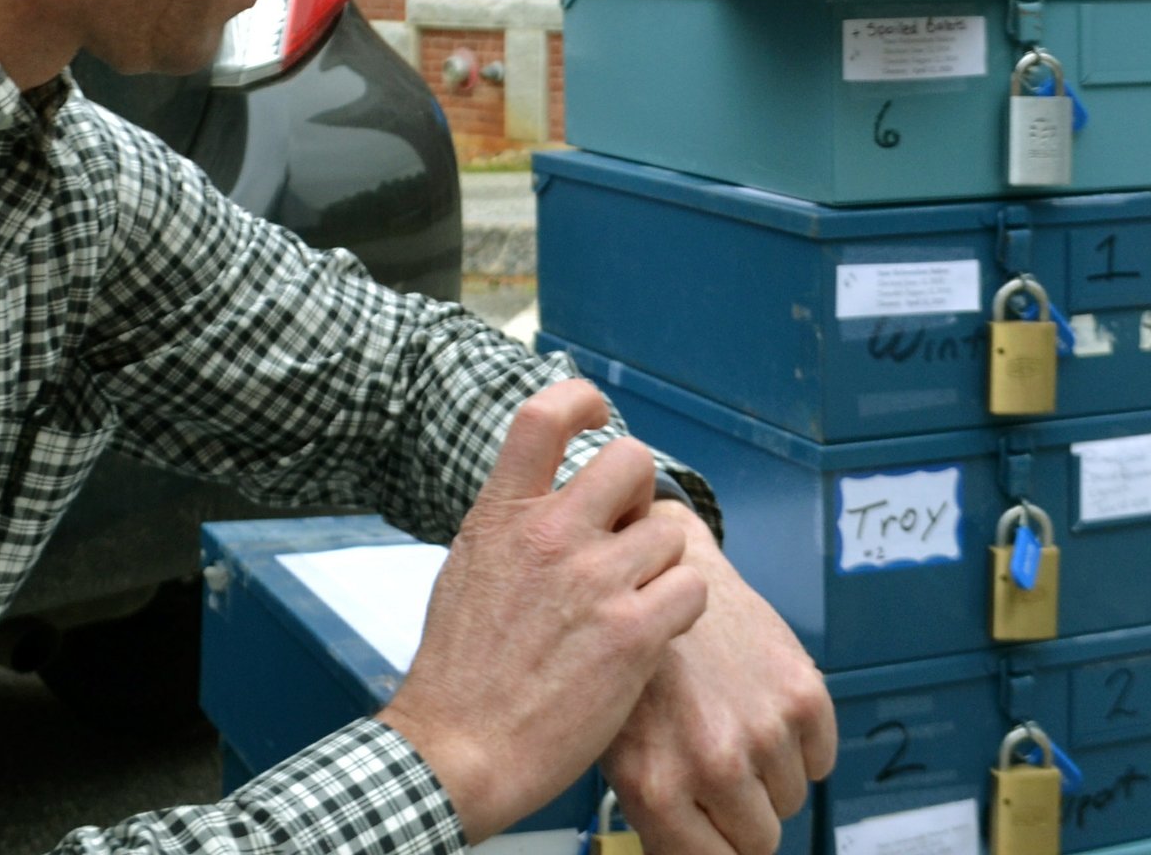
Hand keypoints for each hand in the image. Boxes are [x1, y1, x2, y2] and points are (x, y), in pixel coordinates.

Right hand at [380, 384, 707, 841]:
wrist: (458, 752)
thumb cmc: (458, 673)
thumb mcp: (468, 568)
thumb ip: (513, 525)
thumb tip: (552, 499)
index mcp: (501, 513)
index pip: (544, 415)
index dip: (582, 399)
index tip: (598, 413)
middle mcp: (549, 533)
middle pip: (632, 460)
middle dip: (640, 495)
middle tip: (628, 536)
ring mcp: (594, 580)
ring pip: (671, 533)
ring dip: (662, 566)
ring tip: (633, 604)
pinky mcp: (632, 632)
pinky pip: (691, 590)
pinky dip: (681, 611)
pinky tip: (652, 637)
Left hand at [601, 511, 837, 854]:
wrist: (658, 570)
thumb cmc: (635, 661)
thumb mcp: (619, 750)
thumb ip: (660, 813)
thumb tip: (700, 854)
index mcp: (657, 791)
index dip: (717, 847)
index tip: (715, 831)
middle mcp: (713, 765)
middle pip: (760, 839)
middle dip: (743, 814)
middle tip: (718, 771)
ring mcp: (762, 730)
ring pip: (790, 799)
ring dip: (769, 774)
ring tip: (732, 724)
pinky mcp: (801, 693)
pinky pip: (821, 759)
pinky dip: (801, 743)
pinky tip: (761, 706)